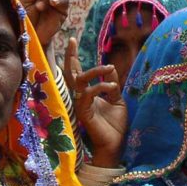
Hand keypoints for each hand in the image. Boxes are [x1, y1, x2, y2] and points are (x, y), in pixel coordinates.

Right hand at [65, 38, 126, 166]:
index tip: (72, 40)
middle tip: (71, 40)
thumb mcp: (117, 100)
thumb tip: (110, 68)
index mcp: (86, 94)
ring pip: (79, 80)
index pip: (77, 72)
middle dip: (70, 56)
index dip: (73, 57)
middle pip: (70, 73)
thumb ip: (112, 85)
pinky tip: (111, 86)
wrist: (115, 145)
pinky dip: (100, 86)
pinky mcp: (82, 112)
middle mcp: (80, 97)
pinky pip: (87, 94)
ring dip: (94, 71)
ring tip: (108, 68)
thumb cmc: (115, 126)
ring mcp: (79, 104)